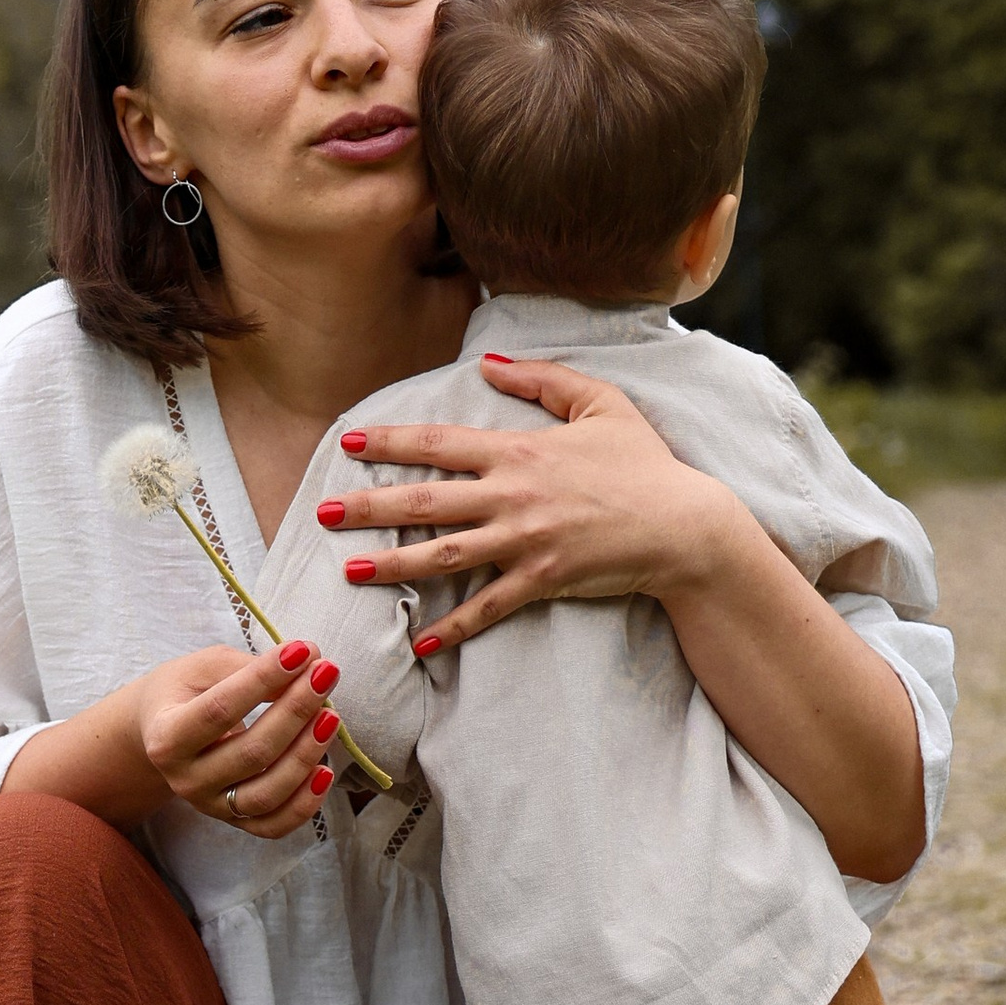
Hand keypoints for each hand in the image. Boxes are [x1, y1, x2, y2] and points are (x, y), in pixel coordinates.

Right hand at [134, 641, 340, 834]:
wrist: (160, 733)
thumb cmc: (186, 692)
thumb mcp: (204, 668)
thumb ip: (249, 667)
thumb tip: (308, 664)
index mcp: (167, 736)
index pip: (221, 709)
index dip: (264, 679)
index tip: (301, 651)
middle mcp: (185, 779)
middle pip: (251, 753)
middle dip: (295, 711)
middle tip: (326, 673)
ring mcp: (210, 805)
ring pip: (266, 794)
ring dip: (306, 755)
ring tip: (331, 716)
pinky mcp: (234, 821)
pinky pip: (274, 825)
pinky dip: (305, 804)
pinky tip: (325, 771)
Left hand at [320, 354, 741, 652]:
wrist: (683, 524)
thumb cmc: (643, 462)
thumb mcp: (599, 402)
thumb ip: (541, 378)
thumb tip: (488, 361)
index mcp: (519, 452)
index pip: (439, 444)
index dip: (391, 443)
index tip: (350, 444)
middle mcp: (512, 497)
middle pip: (425, 501)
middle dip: (369, 507)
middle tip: (322, 513)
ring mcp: (525, 542)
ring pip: (444, 555)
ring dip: (394, 565)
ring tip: (350, 571)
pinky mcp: (542, 580)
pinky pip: (489, 608)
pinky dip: (455, 628)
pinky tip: (422, 643)